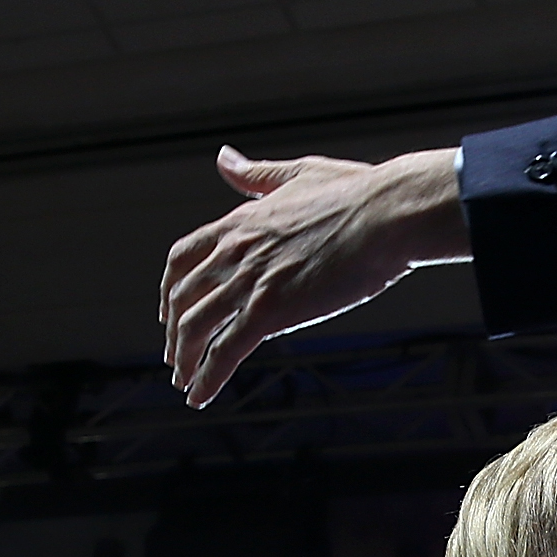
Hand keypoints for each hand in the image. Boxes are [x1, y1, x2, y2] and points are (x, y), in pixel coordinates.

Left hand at [159, 146, 469, 406]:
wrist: (387, 215)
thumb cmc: (357, 193)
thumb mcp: (298, 174)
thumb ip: (256, 176)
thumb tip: (224, 159)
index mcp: (240, 222)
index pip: (183, 257)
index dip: (170, 288)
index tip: (169, 308)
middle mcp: (235, 252)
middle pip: (183, 297)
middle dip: (175, 331)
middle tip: (175, 355)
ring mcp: (251, 282)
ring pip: (197, 328)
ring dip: (185, 360)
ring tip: (184, 382)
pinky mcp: (271, 310)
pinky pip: (225, 351)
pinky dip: (207, 378)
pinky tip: (200, 397)